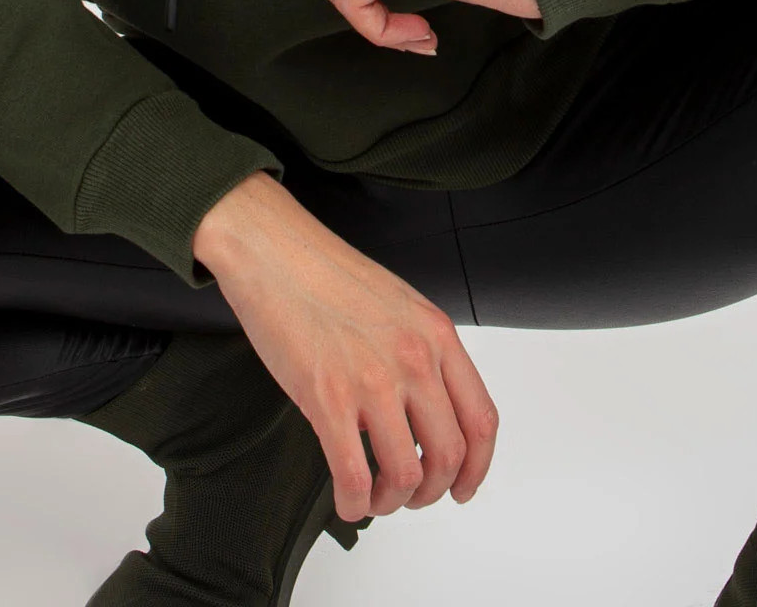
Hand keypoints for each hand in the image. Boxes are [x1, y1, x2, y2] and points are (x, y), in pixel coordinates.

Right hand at [192, 170, 499, 523]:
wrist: (275, 251)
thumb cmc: (327, 274)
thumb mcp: (398, 304)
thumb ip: (420, 352)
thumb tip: (423, 411)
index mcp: (435, 334)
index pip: (481, 419)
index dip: (476, 467)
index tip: (462, 486)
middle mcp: (414, 358)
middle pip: (450, 454)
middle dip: (432, 491)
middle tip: (410, 496)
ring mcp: (374, 379)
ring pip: (407, 475)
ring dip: (391, 500)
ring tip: (374, 495)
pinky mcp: (328, 399)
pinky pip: (355, 477)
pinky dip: (355, 504)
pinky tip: (347, 500)